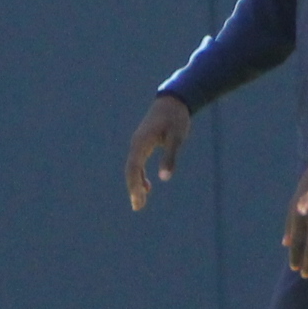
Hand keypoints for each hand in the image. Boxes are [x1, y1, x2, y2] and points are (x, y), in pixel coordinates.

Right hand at [126, 95, 189, 211]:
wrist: (173, 101)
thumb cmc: (176, 118)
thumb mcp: (177, 138)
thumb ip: (170, 157)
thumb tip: (164, 178)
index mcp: (141, 143)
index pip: (133, 168)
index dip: (134, 185)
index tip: (138, 200)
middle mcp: (136, 144)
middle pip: (130, 170)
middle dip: (133, 189)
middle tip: (138, 207)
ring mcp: (138, 144)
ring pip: (133, 168)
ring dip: (136, 185)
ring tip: (140, 203)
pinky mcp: (143, 144)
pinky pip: (138, 163)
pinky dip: (140, 176)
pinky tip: (148, 187)